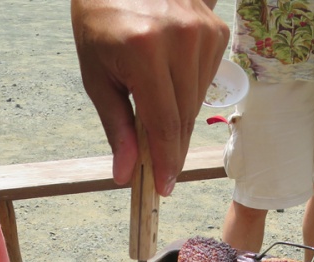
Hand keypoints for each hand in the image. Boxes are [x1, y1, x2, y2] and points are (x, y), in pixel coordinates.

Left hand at [72, 0, 229, 195]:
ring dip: (178, 117)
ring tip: (154, 103)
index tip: (164, 187)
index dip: (166, 161)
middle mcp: (180, 38)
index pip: (165, 123)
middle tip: (159, 169)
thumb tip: (126, 175)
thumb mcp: (97, 77)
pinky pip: (206, 81)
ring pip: (197, 102)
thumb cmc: (101, 23)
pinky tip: (170, 78)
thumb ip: (116, 128)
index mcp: (145, 50)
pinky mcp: (216, 30)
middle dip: (171, 147)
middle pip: (184, 118)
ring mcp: (203, 31)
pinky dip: (188, 91)